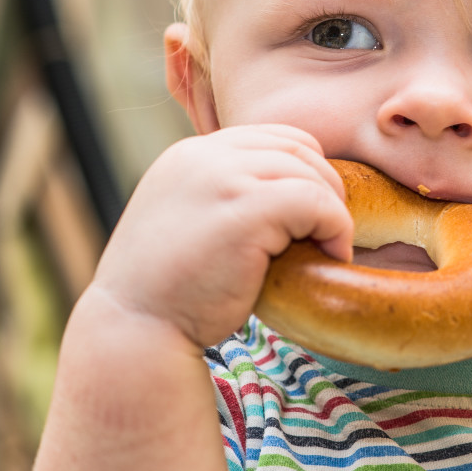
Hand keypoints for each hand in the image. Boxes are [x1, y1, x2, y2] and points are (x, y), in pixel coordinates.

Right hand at [92, 124, 353, 346]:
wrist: (134, 332)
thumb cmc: (169, 292)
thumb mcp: (190, 221)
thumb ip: (226, 195)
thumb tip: (293, 189)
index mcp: (189, 155)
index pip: (273, 138)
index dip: (305, 170)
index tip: (312, 212)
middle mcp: (203, 155)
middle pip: (297, 149)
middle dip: (325, 188)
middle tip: (328, 232)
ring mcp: (223, 177)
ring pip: (311, 175)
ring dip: (333, 212)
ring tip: (329, 248)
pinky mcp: (246, 208)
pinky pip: (317, 203)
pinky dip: (337, 227)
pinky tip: (333, 256)